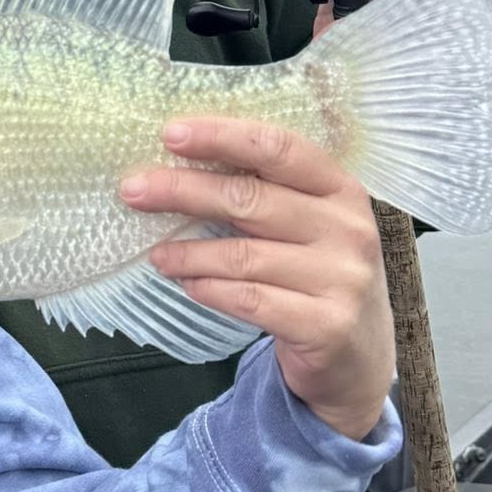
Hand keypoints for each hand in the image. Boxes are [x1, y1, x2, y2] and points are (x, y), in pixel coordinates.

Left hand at [119, 117, 394, 441]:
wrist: (359, 357)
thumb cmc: (317, 274)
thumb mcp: (307, 223)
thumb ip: (264, 192)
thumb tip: (178, 163)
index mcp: (341, 188)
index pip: (278, 148)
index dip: (222, 136)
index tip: (169, 133)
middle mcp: (348, 229)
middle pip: (250, 198)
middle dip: (183, 190)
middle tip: (133, 190)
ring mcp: (342, 279)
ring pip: (244, 256)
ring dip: (188, 252)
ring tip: (155, 253)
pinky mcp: (326, 326)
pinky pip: (251, 300)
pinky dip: (211, 289)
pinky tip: (188, 284)